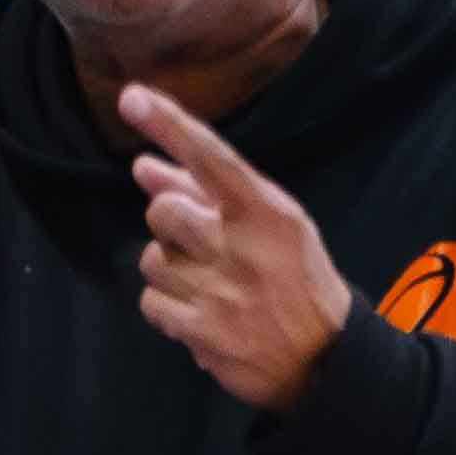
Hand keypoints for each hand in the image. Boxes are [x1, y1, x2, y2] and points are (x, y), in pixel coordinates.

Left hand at [120, 86, 352, 411]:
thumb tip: (142, 168)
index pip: (209, 156)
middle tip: (200, 244)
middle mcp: (240, 246)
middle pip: (163, 213)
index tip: (132, 97)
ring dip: (169, 268)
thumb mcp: (273, 224)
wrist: (323, 357)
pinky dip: (166, 306)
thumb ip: (207, 195)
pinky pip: (152, 302)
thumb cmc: (295, 278)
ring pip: (152, 259)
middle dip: (169, 225)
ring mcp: (219, 291)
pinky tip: (197, 310)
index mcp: (265, 210)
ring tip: (206, 283)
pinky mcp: (201, 332)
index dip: (168, 123)